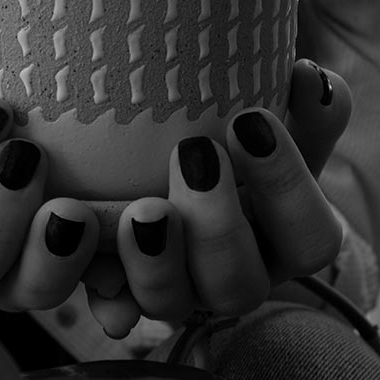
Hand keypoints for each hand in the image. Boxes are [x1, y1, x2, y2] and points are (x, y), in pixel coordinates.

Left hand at [82, 59, 351, 336]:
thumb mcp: (280, 127)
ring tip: (137, 206)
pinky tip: (69, 222)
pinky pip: (93, 302)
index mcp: (282, 243)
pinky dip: (79, 271)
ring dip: (151, 258)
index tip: (249, 120)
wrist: (160, 174)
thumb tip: (308, 76)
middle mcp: (231, 280)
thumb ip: (308, 105)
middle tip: (193, 152)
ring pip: (167, 303)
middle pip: (238, 284)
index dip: (286, 187)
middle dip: (217, 225)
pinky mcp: (109, 292)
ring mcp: (171, 294)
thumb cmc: (238, 145)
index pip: (310, 240)